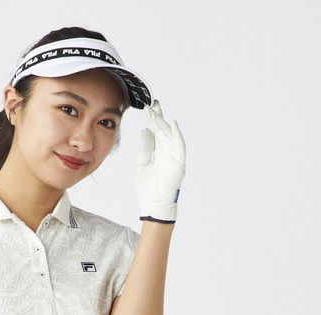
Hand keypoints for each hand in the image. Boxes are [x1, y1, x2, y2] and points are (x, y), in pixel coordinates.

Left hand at [135, 99, 185, 222]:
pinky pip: (179, 146)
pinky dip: (177, 135)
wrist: (153, 204)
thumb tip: (146, 130)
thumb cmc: (147, 187)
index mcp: (157, 151)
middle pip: (163, 130)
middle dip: (159, 116)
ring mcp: (173, 156)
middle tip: (154, 103)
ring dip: (163, 124)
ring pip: (169, 135)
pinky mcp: (178, 163)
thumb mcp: (141, 163)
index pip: (156, 131)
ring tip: (156, 113)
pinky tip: (172, 124)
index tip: (148, 107)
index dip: (153, 119)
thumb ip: (145, 147)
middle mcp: (166, 151)